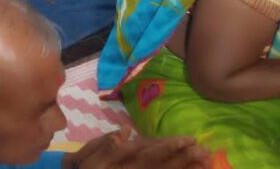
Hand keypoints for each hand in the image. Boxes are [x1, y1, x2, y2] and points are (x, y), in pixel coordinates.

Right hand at [69, 128, 208, 168]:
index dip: (170, 146)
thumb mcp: (88, 159)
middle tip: (206, 151)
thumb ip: (106, 145)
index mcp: (126, 163)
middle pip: (165, 167)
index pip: (151, 153)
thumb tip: (125, 129)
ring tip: (207, 163)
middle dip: (186, 159)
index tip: (189, 139)